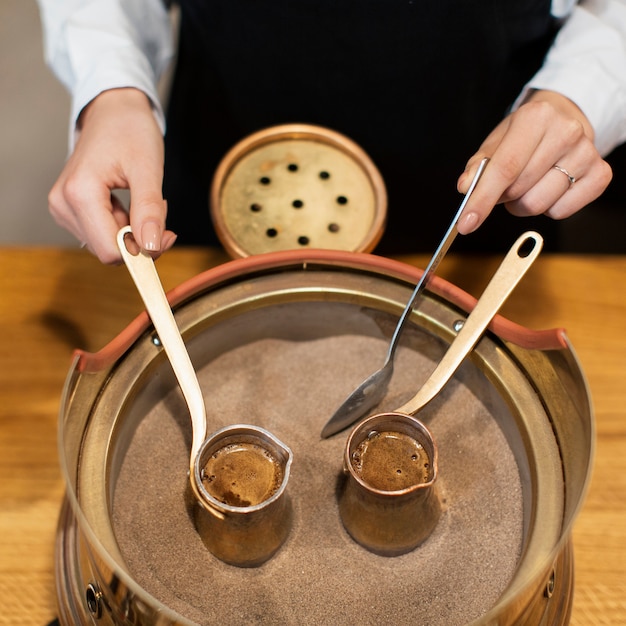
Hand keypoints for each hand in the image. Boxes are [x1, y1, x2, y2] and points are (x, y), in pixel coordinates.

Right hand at [47, 88, 176, 263]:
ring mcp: (63, 208)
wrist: (113, 111)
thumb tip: (151, 247)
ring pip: (107, 245)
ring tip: (142, 198)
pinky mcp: (69, 210)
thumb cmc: (130, 131)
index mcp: (78, 193)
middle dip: (139, 240)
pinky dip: (123, 225)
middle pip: (108, 251)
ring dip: (133, 232)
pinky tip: (129, 203)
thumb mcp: (148, 169)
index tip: (166, 232)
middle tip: (158, 211)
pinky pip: (102, 234)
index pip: (111, 251)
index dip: (143, 250)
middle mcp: (63, 204)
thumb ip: (149, 210)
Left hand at [456, 89, 612, 233]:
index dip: (482, 200)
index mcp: (536, 117)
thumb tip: (466, 187)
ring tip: (527, 186)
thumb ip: (478, 165)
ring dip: (522, 204)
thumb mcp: (497, 142)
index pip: (504, 168)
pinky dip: (548, 208)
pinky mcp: (600, 174)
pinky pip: (560, 211)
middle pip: (519, 190)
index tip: (466, 223)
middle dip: (503, 198)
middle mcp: (566, 132)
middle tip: (505, 187)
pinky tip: (548, 188)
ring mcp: (587, 153)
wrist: (564, 121)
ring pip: (538, 205)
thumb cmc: (525, 135)